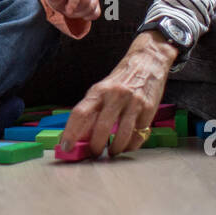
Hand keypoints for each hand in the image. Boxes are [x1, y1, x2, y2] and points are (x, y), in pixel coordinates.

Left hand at [39, 0, 100, 21]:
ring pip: (92, 7)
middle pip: (86, 1)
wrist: (64, 0)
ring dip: (81, 14)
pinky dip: (89, 16)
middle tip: (68, 11)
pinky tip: (82, 15)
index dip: (73, 3)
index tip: (68, 12)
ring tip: (73, 12)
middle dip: (76, 9)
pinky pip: (96, 13)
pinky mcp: (96, 3)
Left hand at [59, 32, 172, 157]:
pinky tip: (127, 146)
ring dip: (115, 149)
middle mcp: (115, 95)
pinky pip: (138, 134)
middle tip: (94, 154)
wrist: (148, 61)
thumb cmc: (121, 79)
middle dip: (96, 147)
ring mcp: (133, 102)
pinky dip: (131, 145)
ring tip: (111, 152)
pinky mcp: (149, 109)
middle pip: (101, 128)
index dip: (71, 132)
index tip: (66, 147)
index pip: (80, 113)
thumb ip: (92, 109)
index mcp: (99, 91)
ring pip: (122, 135)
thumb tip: (79, 135)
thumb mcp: (103, 89)